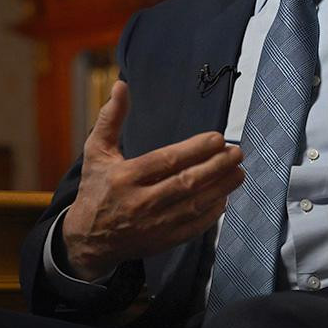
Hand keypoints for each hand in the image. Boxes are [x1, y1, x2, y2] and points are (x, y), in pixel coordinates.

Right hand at [61, 80, 244, 280]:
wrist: (89, 240)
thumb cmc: (96, 190)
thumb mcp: (96, 152)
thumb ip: (111, 118)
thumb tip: (121, 86)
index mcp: (124, 177)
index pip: (166, 161)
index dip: (195, 150)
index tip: (217, 138)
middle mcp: (140, 202)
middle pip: (186, 183)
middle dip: (216, 167)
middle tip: (236, 153)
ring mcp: (153, 225)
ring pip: (194, 205)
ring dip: (221, 188)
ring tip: (238, 172)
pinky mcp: (163, 241)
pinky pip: (194, 227)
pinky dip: (211, 213)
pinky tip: (223, 197)